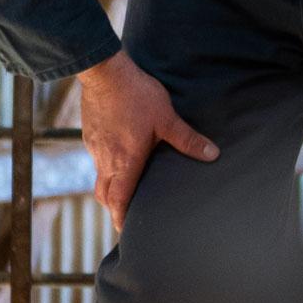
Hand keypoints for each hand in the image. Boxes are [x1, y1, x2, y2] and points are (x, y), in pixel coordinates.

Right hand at [76, 50, 218, 229]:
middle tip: (125, 216)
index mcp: (124, 162)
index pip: (118, 200)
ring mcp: (94, 147)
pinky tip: (119, 157)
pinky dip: (106, 167)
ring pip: (100, 176)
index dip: (121, 218)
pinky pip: (97, 158)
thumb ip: (188, 139)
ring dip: (111, 187)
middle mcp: (105, 159)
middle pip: (104, 194)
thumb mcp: (167, 119)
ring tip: (125, 189)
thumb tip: (212, 154)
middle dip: (114, 208)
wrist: (105, 72)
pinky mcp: (90, 134)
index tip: (125, 230)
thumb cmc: (137, 96)